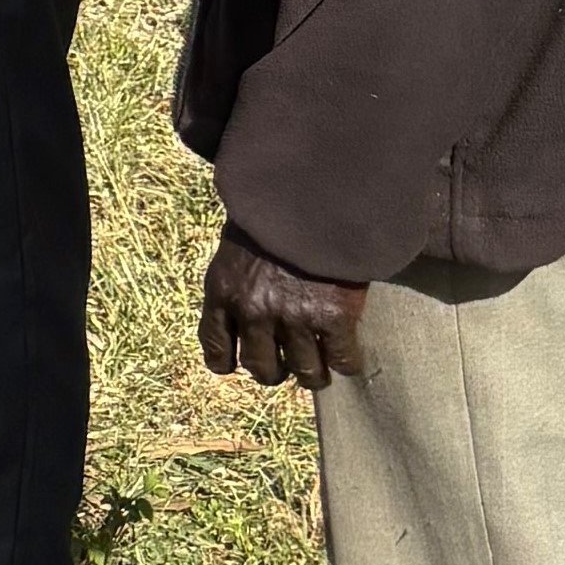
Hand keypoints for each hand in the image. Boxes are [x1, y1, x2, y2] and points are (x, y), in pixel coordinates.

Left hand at [198, 225, 368, 389]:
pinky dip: (348, 362)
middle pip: (261, 369)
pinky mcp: (334, 318)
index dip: (231, 361)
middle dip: (276, 371)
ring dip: (314, 373)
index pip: (216, 349)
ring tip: (322, 365)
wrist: (312, 191)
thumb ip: (237, 283)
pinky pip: (343, 361)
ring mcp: (295, 318)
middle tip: (289, 362)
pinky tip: (348, 351)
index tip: (243, 361)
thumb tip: (249, 316)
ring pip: (305, 373)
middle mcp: (254, 311)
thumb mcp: (236, 246)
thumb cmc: (272, 212)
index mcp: (223, 292)